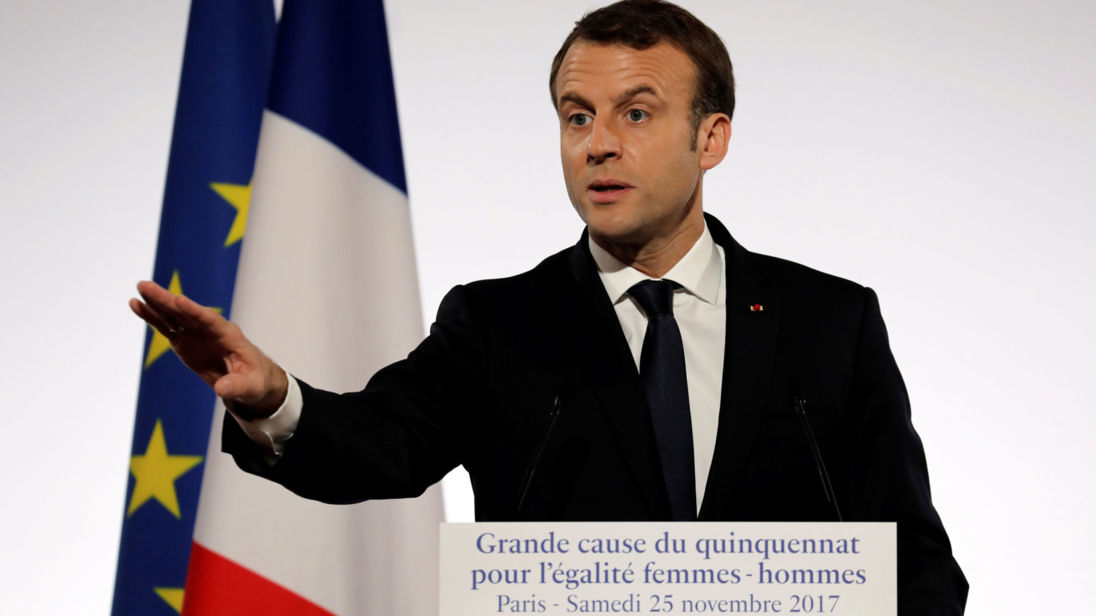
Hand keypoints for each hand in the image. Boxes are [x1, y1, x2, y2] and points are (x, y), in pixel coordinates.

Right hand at [129, 280, 287, 416]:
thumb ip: (236, 386)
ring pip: (174, 316)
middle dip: (168, 300)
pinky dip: (152, 317)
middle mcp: (211, 330)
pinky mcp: (185, 342)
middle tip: (146, 286)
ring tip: (139, 289)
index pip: (210, 321)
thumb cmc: (255, 381)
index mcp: (230, 336)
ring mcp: (197, 334)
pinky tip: (137, 305)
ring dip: (157, 303)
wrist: (251, 380)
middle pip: (187, 312)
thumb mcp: (251, 387)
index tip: (178, 300)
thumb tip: (221, 389)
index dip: (194, 311)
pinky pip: (167, 327)